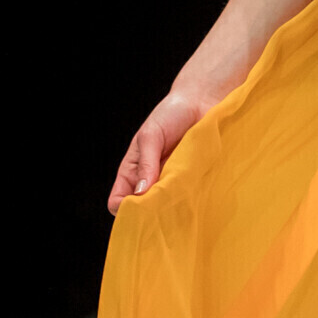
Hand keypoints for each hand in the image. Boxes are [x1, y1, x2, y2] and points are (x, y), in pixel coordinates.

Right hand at [107, 91, 209, 215]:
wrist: (200, 103)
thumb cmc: (170, 116)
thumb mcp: (150, 137)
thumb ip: (146, 164)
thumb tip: (140, 193)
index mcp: (132, 172)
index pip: (117, 201)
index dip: (123, 208)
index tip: (139, 207)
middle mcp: (150, 182)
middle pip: (143, 211)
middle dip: (150, 214)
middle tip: (163, 205)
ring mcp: (171, 184)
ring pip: (166, 209)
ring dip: (172, 207)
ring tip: (181, 198)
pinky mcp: (192, 182)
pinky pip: (188, 199)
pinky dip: (190, 200)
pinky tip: (196, 193)